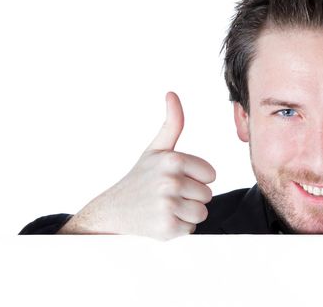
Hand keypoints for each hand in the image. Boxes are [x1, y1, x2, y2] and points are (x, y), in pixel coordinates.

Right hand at [59, 92, 215, 239]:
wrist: (112, 212)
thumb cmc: (139, 179)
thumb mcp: (155, 150)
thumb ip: (172, 123)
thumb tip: (172, 94)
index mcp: (173, 160)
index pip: (211, 174)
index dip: (196, 178)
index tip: (175, 179)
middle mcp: (170, 181)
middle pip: (207, 194)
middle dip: (190, 197)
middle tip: (167, 195)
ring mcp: (167, 205)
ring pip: (202, 212)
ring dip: (186, 214)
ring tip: (165, 208)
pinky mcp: (166, 228)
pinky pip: (191, 229)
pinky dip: (178, 228)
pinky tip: (160, 221)